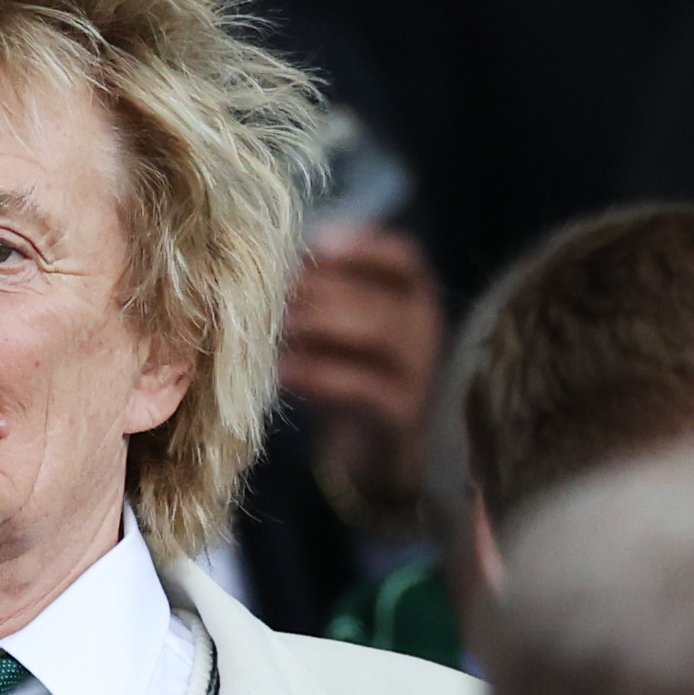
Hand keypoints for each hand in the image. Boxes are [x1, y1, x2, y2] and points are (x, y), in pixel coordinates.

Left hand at [282, 223, 442, 532]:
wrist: (376, 452)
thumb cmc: (350, 373)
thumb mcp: (341, 328)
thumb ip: (320, 293)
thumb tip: (270, 261)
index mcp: (413, 297)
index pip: (402, 258)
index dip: (362, 247)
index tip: (316, 243)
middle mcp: (424, 328)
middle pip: (378, 295)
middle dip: (321, 290)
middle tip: (272, 295)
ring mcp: (418, 372)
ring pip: (376, 333)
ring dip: (319, 324)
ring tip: (276, 327)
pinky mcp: (400, 414)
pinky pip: (361, 387)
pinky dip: (318, 375)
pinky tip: (283, 372)